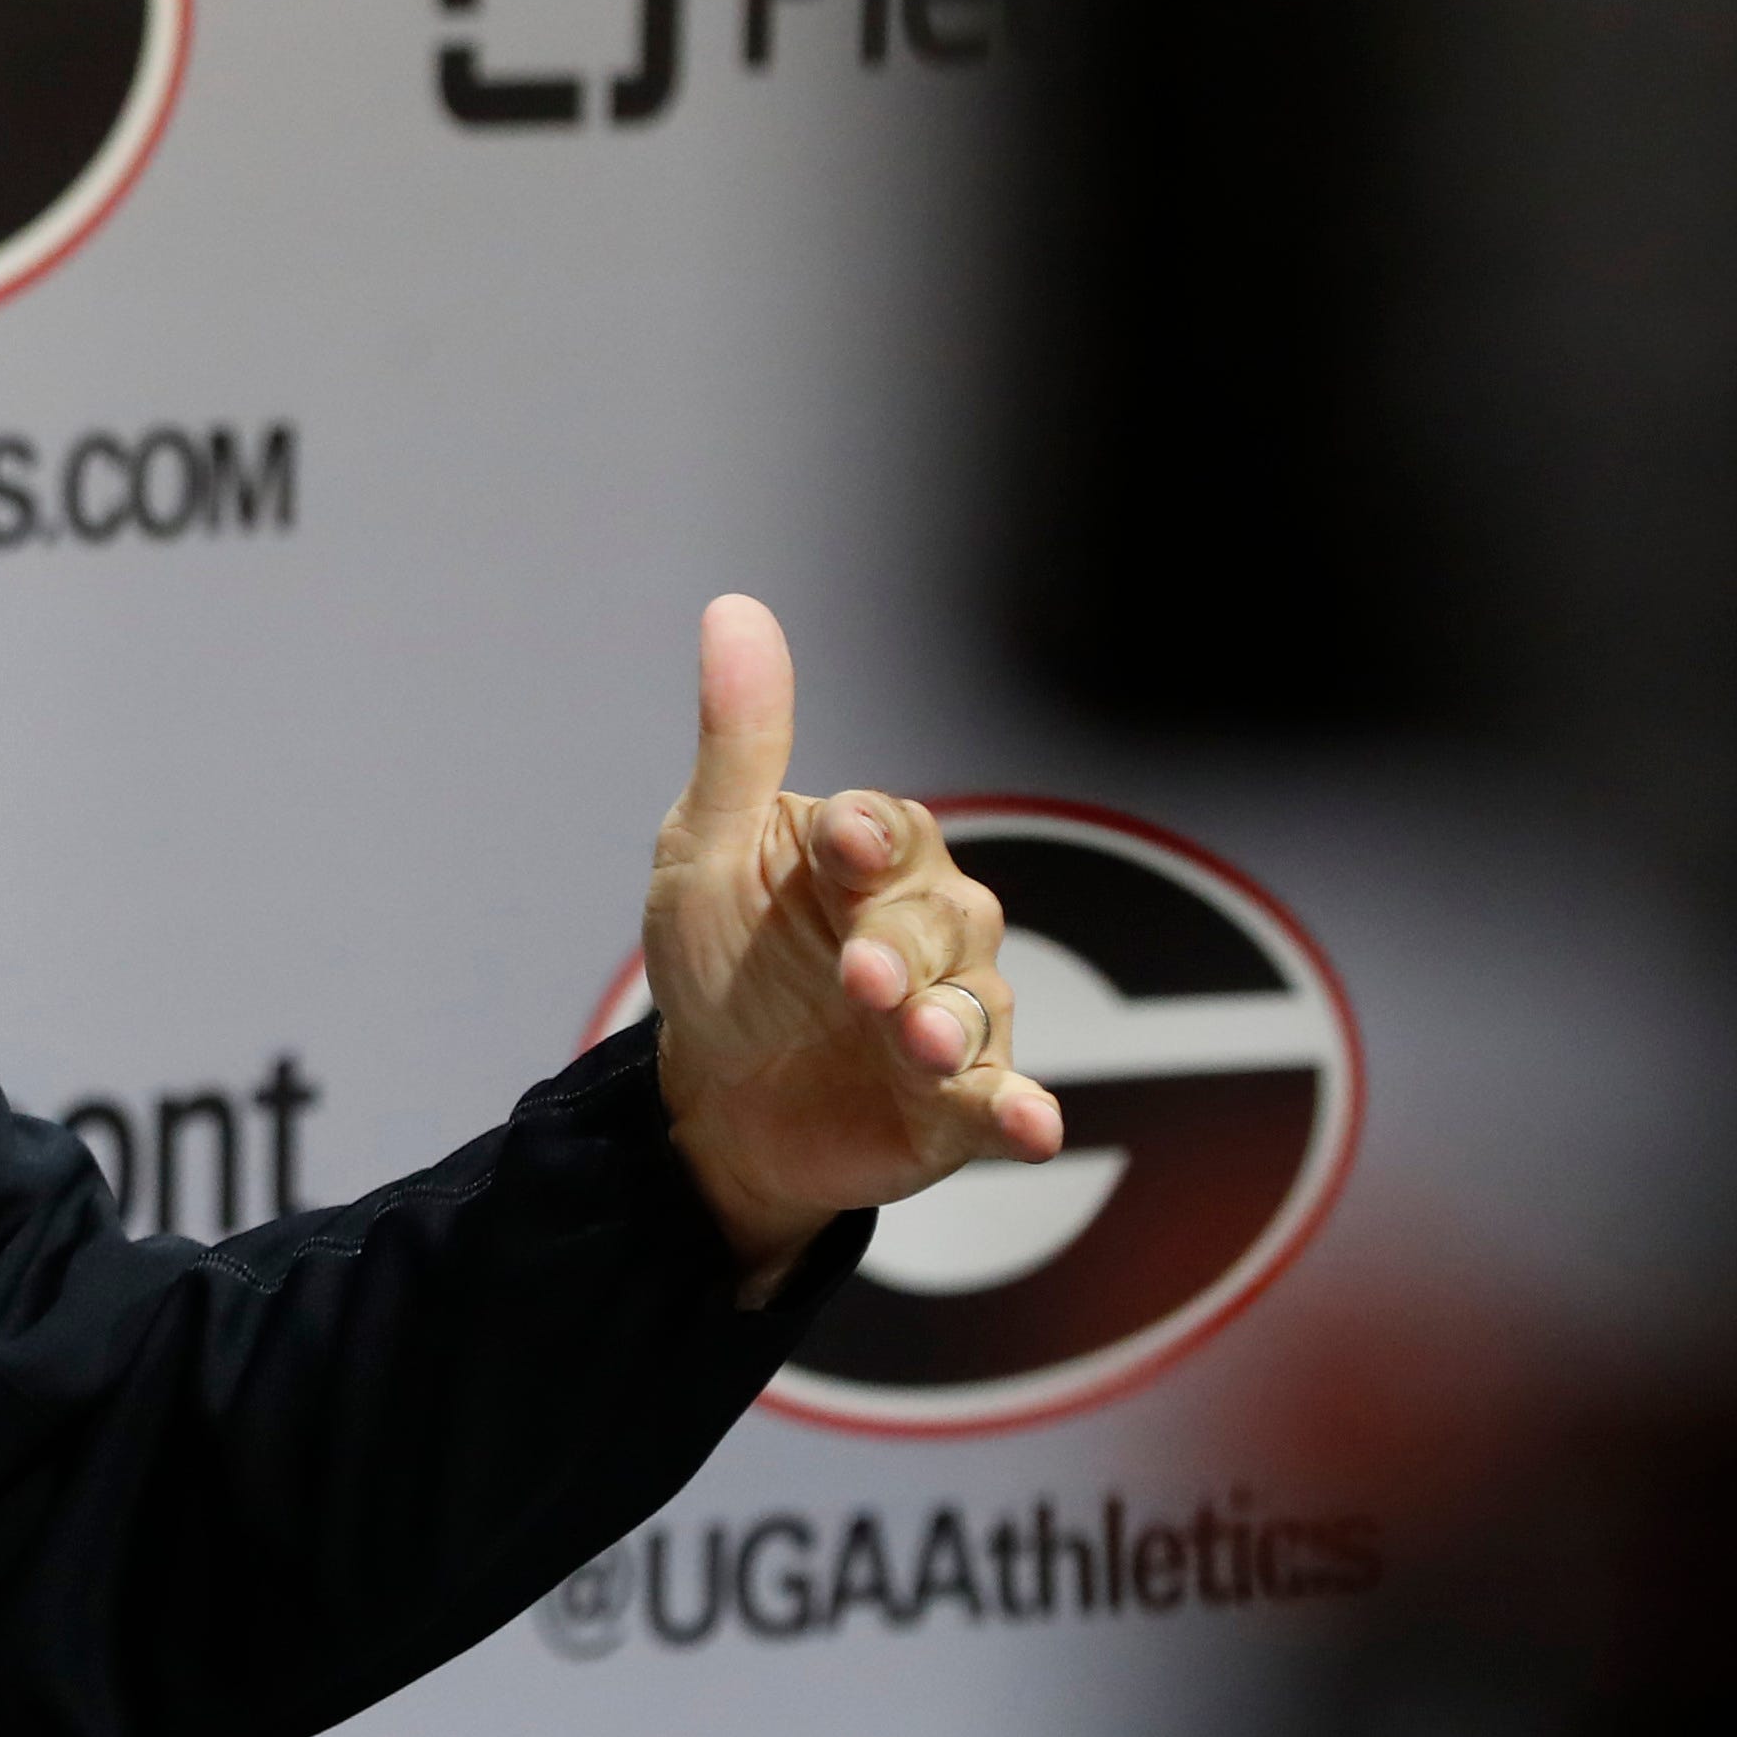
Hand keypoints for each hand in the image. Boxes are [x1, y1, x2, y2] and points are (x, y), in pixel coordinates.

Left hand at [641, 595, 1062, 1294]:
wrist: (714, 1099)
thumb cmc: (720, 959)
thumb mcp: (705, 853)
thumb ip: (739, 746)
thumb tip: (735, 608)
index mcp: (870, 853)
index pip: (885, 830)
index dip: (867, 839)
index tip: (844, 843)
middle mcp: (930, 925)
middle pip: (937, 920)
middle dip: (898, 946)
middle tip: (859, 975)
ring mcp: (953, 1013)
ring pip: (973, 1005)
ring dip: (949, 1026)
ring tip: (921, 1044)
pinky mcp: (960, 1102)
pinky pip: (1004, 1101)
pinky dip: (1022, 1112)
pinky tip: (1032, 1128)